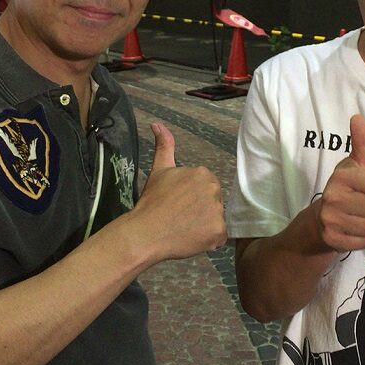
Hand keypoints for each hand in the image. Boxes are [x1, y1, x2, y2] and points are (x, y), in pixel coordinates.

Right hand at [129, 122, 225, 260]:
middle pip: (213, 201)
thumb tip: (157, 124)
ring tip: (185, 229)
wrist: (145, 232)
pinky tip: (192, 238)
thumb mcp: (159, 170)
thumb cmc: (151, 201)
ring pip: (216, 218)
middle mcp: (214, 190)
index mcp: (203, 173)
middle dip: (201, 209)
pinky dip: (209, 240)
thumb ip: (164, 146)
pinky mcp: (218, 232)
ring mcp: (218, 212)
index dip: (193, 197)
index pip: (206, 186)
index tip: (179, 204)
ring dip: (205, 225)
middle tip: (181, 217)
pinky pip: (219, 236)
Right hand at [314, 114, 364, 252]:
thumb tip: (358, 116)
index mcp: (341, 175)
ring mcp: (330, 219)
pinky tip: (350, 231)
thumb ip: (361, 142)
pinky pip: (364, 242)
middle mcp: (333, 196)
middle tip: (360, 205)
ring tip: (355, 218)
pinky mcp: (331, 239)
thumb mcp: (355, 165)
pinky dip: (362, 239)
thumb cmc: (345, 189)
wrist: (318, 220)